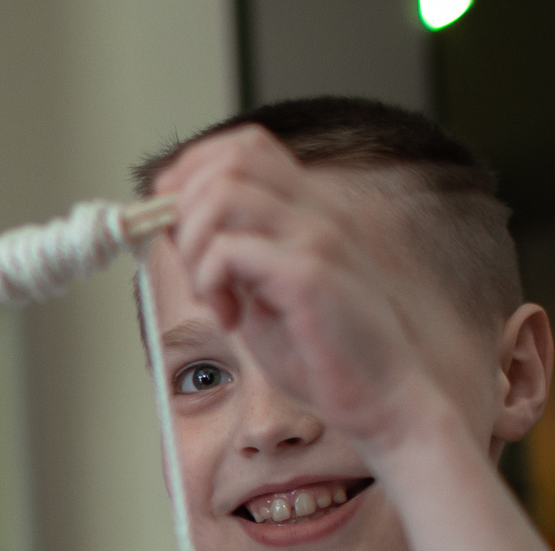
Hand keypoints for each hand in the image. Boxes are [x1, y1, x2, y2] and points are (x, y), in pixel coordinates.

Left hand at [155, 126, 451, 455]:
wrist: (383, 401)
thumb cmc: (325, 357)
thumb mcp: (262, 297)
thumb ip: (228, 259)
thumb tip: (174, 231)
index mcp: (310, 210)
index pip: (246, 145)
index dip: (194, 168)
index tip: (172, 218)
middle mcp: (316, 211)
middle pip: (229, 159)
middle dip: (186, 207)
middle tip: (190, 262)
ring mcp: (317, 237)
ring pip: (221, 194)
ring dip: (195, 244)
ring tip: (211, 294)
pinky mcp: (309, 274)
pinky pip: (230, 249)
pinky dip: (210, 281)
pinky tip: (230, 317)